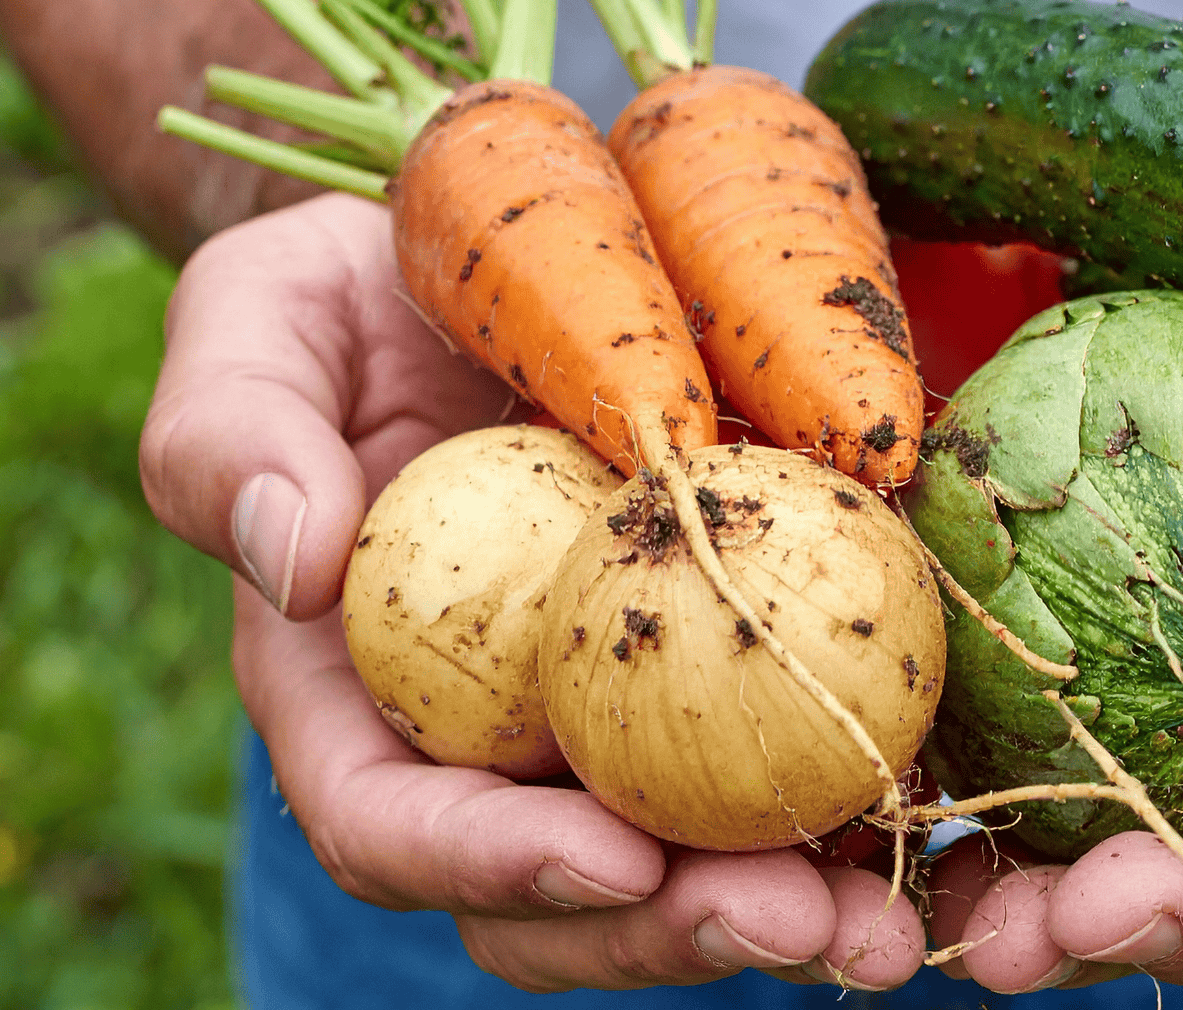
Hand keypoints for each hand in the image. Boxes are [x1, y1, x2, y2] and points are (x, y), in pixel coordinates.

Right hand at [139, 192, 925, 991]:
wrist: (490, 254)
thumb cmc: (354, 291)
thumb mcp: (257, 320)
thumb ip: (229, 434)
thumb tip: (288, 559)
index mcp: (356, 691)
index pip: (391, 824)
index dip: (490, 861)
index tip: (609, 851)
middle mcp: (490, 735)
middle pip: (563, 887)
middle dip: (671, 929)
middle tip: (793, 920)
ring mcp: (615, 714)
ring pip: (692, 859)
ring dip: (791, 908)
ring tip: (890, 923)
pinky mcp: (728, 666)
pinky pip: (791, 756)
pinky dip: (863, 804)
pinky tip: (954, 814)